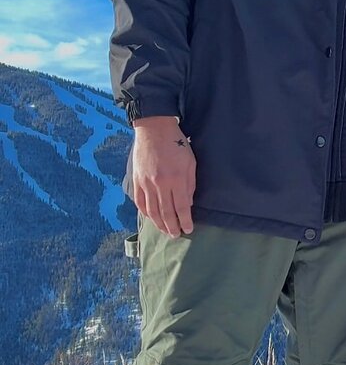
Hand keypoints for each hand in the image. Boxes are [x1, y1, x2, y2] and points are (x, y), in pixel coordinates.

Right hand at [131, 116, 195, 236]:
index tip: (188, 229)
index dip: (185, 221)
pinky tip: (151, 218)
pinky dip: (145, 213)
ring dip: (159, 223)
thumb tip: (187, 204)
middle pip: (166, 213)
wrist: (154, 130)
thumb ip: (190, 184)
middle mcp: (160, 184)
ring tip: (165, 231)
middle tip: (176, 235)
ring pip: (152, 211)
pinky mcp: (137, 180)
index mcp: (176, 179)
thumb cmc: (177, 144)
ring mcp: (146, 183)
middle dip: (172, 227)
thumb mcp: (190, 162)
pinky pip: (140, 202)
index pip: (181, 207)